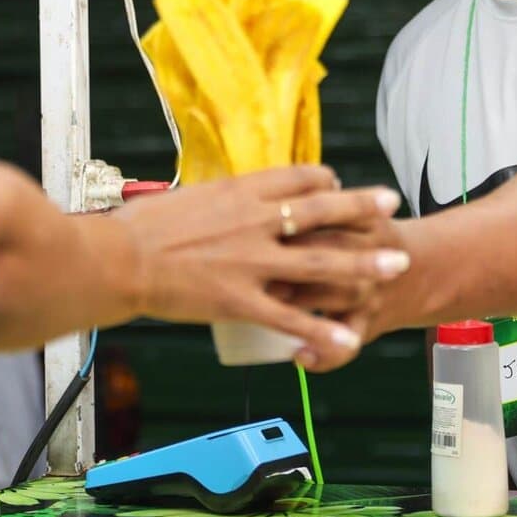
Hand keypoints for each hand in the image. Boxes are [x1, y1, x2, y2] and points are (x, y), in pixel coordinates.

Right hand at [108, 165, 408, 369]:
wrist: (119, 259)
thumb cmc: (141, 227)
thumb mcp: (189, 197)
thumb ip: (218, 201)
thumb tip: (227, 201)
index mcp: (242, 191)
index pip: (299, 177)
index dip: (325, 180)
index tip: (337, 185)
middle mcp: (257, 221)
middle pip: (324, 210)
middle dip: (363, 207)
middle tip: (392, 203)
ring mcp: (253, 263)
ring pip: (322, 264)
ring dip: (364, 264)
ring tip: (397, 264)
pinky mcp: (241, 301)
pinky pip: (292, 319)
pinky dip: (323, 332)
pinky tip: (349, 339)